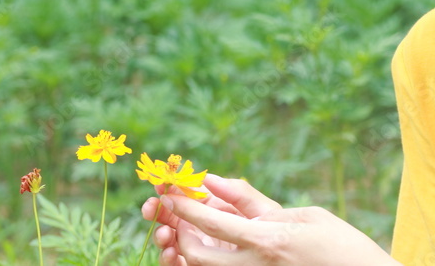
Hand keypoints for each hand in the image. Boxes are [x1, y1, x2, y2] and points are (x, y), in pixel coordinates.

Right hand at [141, 174, 282, 264]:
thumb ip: (237, 193)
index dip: (171, 189)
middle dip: (158, 212)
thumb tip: (206, 176)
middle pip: (171, 218)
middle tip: (151, 208)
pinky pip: (179, 264)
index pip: (186, 196)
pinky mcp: (198, 265)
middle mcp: (202, 227)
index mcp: (213, 208)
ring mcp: (200, 247)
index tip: (159, 184)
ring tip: (163, 233)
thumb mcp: (260, 210)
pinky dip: (169, 259)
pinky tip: (170, 253)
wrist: (284, 256)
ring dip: (161, 236)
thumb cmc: (276, 230)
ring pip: (171, 242)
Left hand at [154, 179, 397, 264]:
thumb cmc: (341, 245)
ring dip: (194, 252)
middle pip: (196, 256)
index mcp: (267, 241)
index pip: (212, 223)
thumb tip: (216, 182)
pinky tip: (220, 250)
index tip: (169, 192)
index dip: (185, 206)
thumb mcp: (305, 215)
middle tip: (180, 218)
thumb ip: (257, 201)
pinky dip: (215, 262)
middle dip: (180, 236)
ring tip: (195, 234)